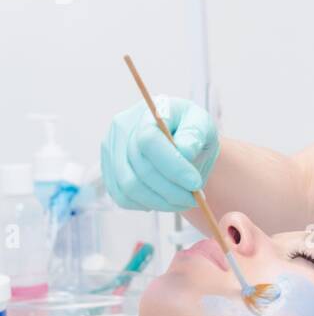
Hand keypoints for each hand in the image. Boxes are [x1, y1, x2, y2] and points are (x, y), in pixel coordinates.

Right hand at [101, 97, 219, 211]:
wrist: (179, 141)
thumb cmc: (191, 131)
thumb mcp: (203, 125)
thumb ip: (195, 133)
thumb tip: (184, 150)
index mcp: (146, 111)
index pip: (149, 141)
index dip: (173, 166)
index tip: (195, 183)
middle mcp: (122, 128)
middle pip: (140, 168)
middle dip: (171, 190)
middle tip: (195, 198)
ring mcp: (111, 150)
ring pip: (129, 187)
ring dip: (161, 201)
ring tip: (183, 201)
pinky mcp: (109, 170)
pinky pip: (122, 197)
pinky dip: (146, 204)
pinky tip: (165, 200)